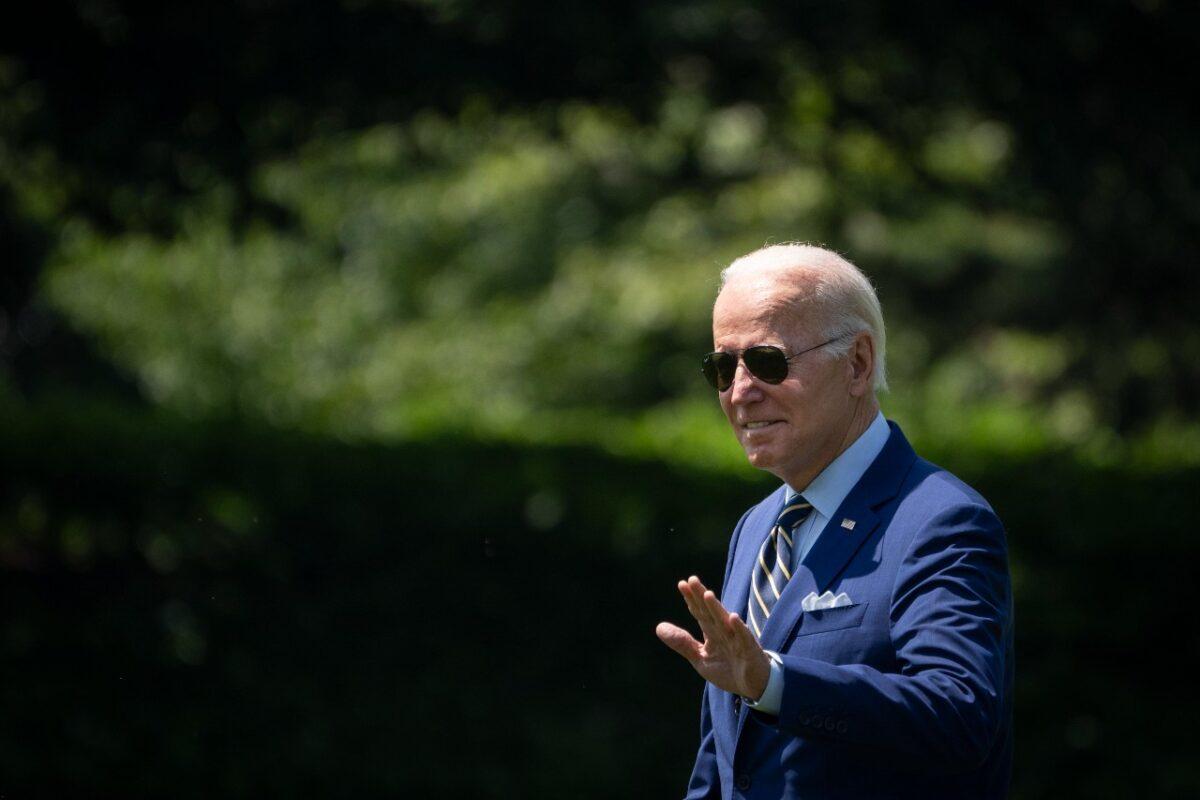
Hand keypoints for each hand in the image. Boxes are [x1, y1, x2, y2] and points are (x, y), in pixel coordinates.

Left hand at [656, 575, 770, 699]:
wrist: (754, 687)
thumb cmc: (728, 669)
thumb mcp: (700, 658)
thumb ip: (682, 643)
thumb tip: (659, 627)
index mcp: (712, 632)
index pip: (700, 613)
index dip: (691, 599)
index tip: (682, 584)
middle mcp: (724, 632)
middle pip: (711, 612)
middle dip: (701, 597)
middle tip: (692, 580)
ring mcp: (737, 640)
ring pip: (725, 622)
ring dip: (717, 608)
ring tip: (707, 594)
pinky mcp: (750, 651)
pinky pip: (744, 638)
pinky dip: (739, 628)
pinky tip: (733, 617)